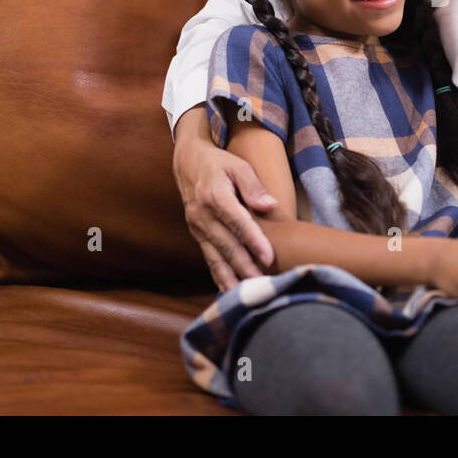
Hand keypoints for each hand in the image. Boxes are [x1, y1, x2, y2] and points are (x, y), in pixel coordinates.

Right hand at [175, 138, 277, 292]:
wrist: (188, 163)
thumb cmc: (219, 164)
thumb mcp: (238, 165)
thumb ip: (253, 186)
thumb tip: (269, 206)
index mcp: (215, 195)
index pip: (238, 222)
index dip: (254, 241)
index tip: (269, 257)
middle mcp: (202, 214)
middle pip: (226, 245)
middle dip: (244, 266)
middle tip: (262, 284)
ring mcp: (196, 226)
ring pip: (215, 256)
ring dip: (231, 277)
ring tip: (246, 294)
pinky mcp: (196, 234)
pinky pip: (208, 257)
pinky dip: (218, 275)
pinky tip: (228, 290)